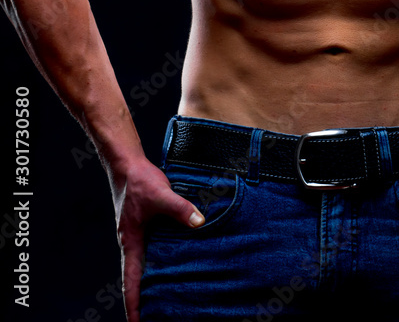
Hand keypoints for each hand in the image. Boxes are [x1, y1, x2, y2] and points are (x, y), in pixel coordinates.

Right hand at [109, 158, 205, 321]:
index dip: (134, 305)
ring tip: (166, 299)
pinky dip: (159, 262)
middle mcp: (133, 243)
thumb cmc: (138, 181)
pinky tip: (173, 264)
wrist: (127, 163)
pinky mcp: (145, 226)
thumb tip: (200, 222)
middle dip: (144, 300)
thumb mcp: (161, 195)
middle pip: (137, 279)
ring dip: (152, 282)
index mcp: (131, 243)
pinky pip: (151, 251)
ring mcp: (138, 235)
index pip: (131, 282)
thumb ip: (180, 209)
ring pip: (145, 265)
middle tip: (156, 318)